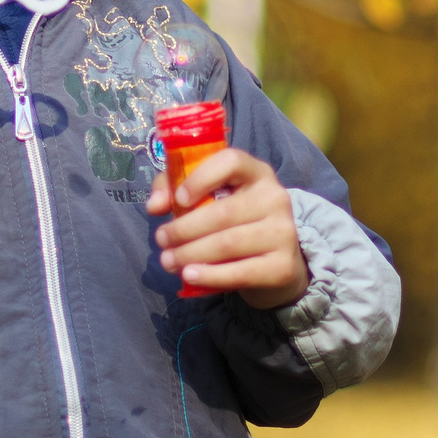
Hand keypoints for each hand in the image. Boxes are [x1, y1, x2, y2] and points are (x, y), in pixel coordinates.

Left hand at [146, 147, 310, 309]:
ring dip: (190, 254)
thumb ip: (173, 189)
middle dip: (183, 229)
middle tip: (161, 239)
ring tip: (168, 261)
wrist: (275, 262)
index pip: (232, 161)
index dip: (202, 177)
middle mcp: (275, 198)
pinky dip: (210, 275)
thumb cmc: (233, 222)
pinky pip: (240, 272)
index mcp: (257, 173)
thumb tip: (154, 205)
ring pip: (228, 244)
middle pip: (224, 212)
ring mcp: (283, 233)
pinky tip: (190, 275)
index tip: (179, 199)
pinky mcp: (283, 267)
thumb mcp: (207, 197)